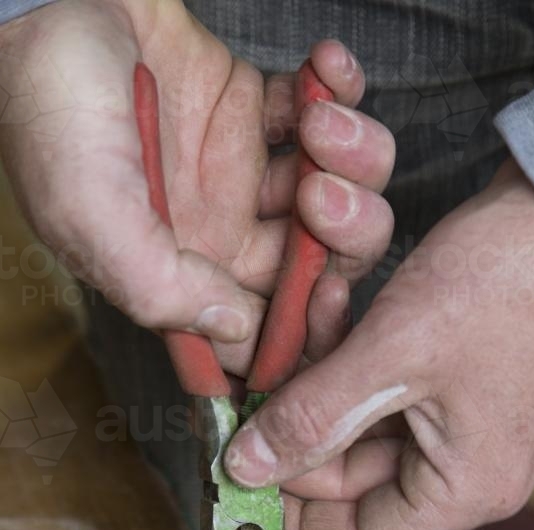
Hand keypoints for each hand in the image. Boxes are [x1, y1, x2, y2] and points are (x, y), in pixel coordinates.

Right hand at [0, 0, 393, 367]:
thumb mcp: (91, 216)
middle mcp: (221, 232)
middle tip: (320, 194)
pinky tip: (326, 66)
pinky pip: (326, 112)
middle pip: (321, 266)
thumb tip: (235, 330)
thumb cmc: (53, 108)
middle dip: (348, 236)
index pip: (261, 334)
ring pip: (339, 192)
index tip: (324, 294)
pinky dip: (343, 91)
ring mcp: (243, 171)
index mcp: (183, 274)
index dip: (306, 328)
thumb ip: (160, 287)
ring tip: (320, 121)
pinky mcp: (256, 109)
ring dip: (355, 161)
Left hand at [223, 159, 533, 529]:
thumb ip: (312, 418)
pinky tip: (327, 303)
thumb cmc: (503, 284)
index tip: (237, 486)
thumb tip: (246, 469)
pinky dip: (348, 356)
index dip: (290, 522)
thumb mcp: (391, 355)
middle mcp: (466, 468)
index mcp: (464, 488)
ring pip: (358, 425)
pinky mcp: (455, 384)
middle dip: (295, 428)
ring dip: (318, 378)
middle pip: (350, 479)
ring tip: (296, 319)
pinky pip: (380, 388)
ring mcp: (462, 426)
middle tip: (245, 386)